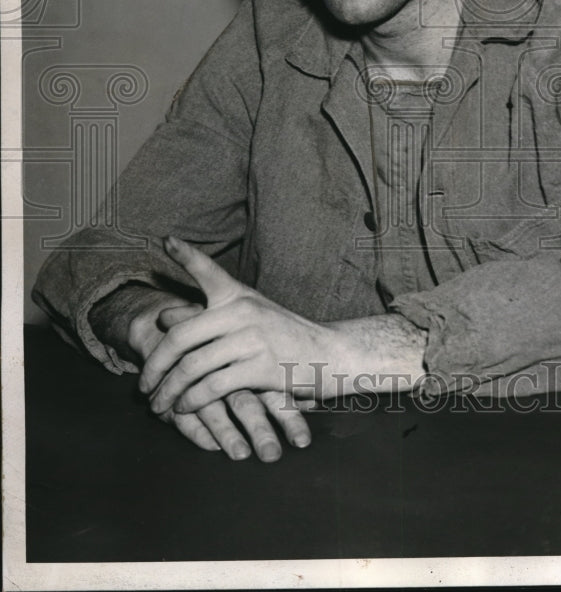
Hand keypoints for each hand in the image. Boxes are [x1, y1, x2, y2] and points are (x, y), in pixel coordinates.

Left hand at [140, 237, 337, 415]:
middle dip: (154, 364)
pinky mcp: (261, 367)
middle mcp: (243, 311)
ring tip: (158, 405)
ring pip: (192, 366)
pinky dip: (192, 401)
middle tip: (142, 385)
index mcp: (238, 295)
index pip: (209, 271)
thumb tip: (164, 316)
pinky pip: (212, 387)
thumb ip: (207, 317)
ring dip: (168, 391)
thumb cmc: (284, 336)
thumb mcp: (248, 318)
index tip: (166, 240)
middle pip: (180, 336)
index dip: (186, 255)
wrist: (330, 354)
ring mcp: (253, 338)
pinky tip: (184, 409)